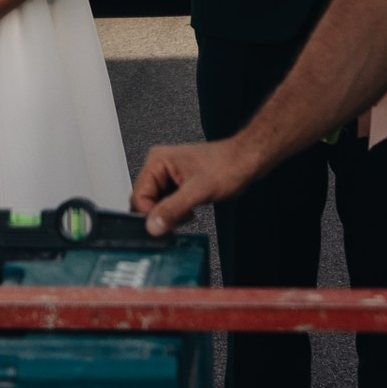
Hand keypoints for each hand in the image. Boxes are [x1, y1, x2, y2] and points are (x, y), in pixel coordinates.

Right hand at [131, 138, 262, 236]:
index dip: (149, 215)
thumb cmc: (228, 166)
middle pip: (144, 202)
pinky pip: (167, 204)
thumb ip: (173, 209)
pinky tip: (189, 212)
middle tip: (179, 220)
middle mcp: (159, 166)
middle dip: (160, 216)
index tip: (163, 226)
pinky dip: (176, 213)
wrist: (247, 161)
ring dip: (169, 215)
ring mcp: (168, 175)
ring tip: (188, 213)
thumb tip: (152, 225)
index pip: (138, 196)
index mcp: (157, 161)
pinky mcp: (177, 184)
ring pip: (156, 205)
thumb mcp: (198, 191)